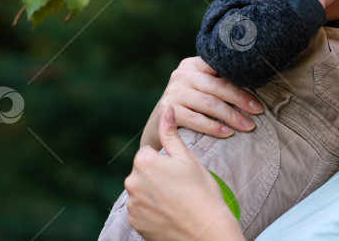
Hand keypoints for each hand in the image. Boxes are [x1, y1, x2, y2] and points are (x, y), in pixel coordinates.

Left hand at [126, 109, 244, 240]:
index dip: (166, 161)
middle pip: (144, 172)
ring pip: (142, 191)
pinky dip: (153, 211)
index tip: (180, 172)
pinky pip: (141, 210)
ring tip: (177, 201)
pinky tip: (171, 213)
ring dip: (154, 194)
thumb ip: (171, 134)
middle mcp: (132, 182)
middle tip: (181, 187)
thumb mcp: (188, 158)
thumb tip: (167, 109)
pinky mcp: (135, 223)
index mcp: (144, 162)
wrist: (206, 232)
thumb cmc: (201, 192)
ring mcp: (132, 205)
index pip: (150, 153)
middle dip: (158, 176)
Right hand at [140, 56, 264, 148]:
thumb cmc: (188, 105)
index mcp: (193, 64)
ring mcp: (174, 92)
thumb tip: (256, 82)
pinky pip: (197, 119)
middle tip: (259, 111)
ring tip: (248, 126)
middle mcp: (182, 75)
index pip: (220, 67)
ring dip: (232, 116)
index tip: (261, 88)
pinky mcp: (169, 111)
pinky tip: (228, 133)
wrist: (158, 128)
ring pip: (210, 103)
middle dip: (241, 99)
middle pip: (218, 86)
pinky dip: (214, 127)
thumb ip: (218, 81)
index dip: (242, 78)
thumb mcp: (200, 87)